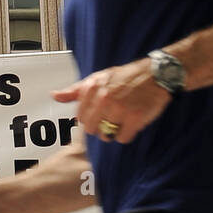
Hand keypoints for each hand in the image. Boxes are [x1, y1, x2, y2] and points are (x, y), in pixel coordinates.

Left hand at [52, 59, 171, 143]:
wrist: (157, 74)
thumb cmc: (126, 77)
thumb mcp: (99, 78)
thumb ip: (76, 90)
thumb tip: (55, 96)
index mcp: (93, 87)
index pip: (81, 117)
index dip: (91, 118)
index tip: (101, 113)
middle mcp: (104, 97)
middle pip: (92, 129)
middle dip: (101, 127)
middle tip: (113, 118)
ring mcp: (119, 108)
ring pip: (107, 136)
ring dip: (114, 132)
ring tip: (123, 118)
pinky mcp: (135, 117)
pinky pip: (122, 138)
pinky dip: (127, 134)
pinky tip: (133, 122)